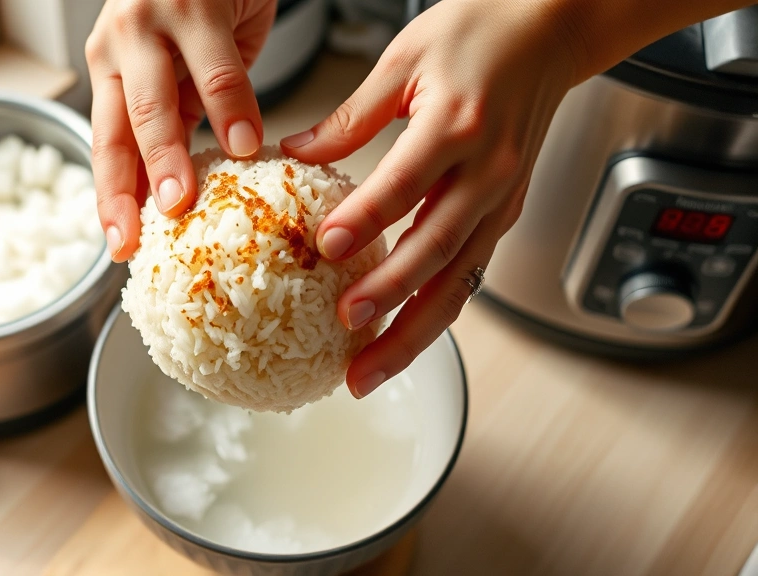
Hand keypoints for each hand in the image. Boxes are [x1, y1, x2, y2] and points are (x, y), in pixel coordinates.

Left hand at [86, 0, 276, 261]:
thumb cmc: (205, 10)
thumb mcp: (180, 70)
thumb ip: (177, 120)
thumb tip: (179, 191)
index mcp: (112, 70)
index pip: (107, 146)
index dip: (113, 200)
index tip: (120, 247)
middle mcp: (118, 47)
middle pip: (117, 132)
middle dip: (127, 192)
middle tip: (143, 236)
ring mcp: (148, 22)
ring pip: (154, 103)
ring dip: (169, 159)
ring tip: (184, 203)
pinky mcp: (190, 3)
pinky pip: (214, 68)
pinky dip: (232, 109)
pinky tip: (245, 144)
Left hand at [281, 0, 579, 397]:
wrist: (550, 31)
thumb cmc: (480, 34)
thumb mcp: (403, 59)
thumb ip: (349, 117)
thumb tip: (294, 154)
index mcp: (459, 124)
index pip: (406, 182)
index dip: (367, 218)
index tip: (328, 248)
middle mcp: (489, 171)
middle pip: (439, 250)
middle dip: (393, 300)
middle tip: (348, 334)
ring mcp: (503, 198)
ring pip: (459, 280)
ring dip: (415, 331)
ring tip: (369, 371)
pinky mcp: (506, 213)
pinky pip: (470, 273)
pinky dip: (436, 310)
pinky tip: (403, 338)